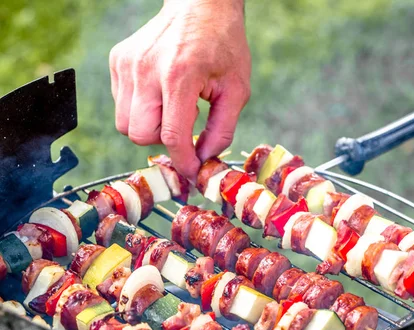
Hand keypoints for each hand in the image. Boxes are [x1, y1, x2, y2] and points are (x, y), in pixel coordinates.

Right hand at [109, 0, 250, 179]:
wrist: (201, 4)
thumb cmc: (224, 45)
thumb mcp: (236, 89)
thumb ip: (222, 130)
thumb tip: (203, 160)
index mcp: (179, 75)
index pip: (171, 135)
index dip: (183, 161)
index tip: (193, 172)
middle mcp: (146, 69)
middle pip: (138, 134)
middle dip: (162, 142)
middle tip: (184, 129)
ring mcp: (127, 64)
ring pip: (124, 123)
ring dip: (150, 127)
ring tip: (174, 107)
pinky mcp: (118, 61)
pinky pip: (121, 104)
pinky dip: (141, 109)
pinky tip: (162, 93)